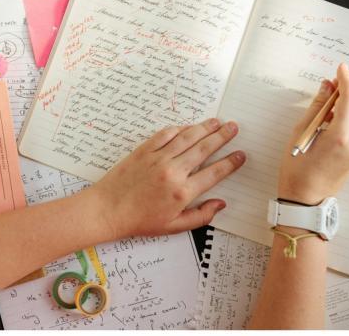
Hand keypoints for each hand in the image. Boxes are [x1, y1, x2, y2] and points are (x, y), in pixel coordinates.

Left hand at [88, 119, 245, 238]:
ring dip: (205, 128)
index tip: (241, 155)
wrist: (107, 210)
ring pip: (187, 137)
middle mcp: (173, 172)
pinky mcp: (144, 150)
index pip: (214, 173)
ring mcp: (158, 158)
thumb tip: (220, 203)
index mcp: (183, 192)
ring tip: (217, 122)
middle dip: (222, 137)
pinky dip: (180, 128)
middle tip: (234, 127)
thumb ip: (201, 216)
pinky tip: (189, 126)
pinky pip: (166, 134)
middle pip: (204, 149)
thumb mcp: (173, 226)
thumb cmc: (139, 221)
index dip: (230, 162)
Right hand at [278, 63, 348, 204]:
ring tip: (333, 99)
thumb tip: (326, 87)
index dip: (346, 80)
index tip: (341, 68)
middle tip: (336, 82)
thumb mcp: (301, 133)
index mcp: (342, 136)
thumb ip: (316, 107)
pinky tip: (336, 115)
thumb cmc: (298, 170)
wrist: (305, 199)